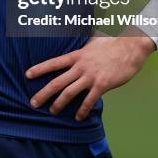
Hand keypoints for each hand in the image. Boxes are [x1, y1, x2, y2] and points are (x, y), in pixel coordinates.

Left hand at [25, 28, 154, 120]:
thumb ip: (82, 45)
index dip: (39, 69)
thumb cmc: (112, 43)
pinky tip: (78, 117)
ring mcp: (91, 76)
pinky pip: (89, 100)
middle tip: (33, 103)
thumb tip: (76, 42)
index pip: (54, 63)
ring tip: (52, 111)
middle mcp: (81, 66)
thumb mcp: (92, 41)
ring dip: (59, 103)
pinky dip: (82, 110)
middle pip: (57, 81)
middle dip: (43, 93)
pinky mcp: (102, 85)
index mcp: (77, 55)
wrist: (130, 47)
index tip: (27, 75)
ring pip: (70, 92)